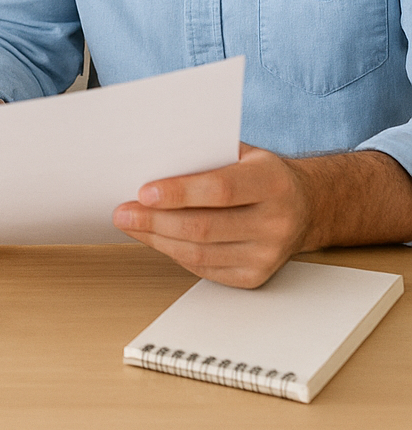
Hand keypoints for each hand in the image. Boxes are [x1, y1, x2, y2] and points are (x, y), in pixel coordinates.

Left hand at [112, 144, 312, 286]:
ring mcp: (267, 255)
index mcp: (272, 182)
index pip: (220, 189)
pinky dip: (174, 253)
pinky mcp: (255, 277)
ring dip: (158, 239)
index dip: (179, 192)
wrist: (305, 207)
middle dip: (156, 220)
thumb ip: (207, 153)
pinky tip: (155, 239)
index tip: (143, 191)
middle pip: (205, 227)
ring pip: (200, 253)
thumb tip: (155, 158)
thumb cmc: (262, 174)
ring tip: (131, 224)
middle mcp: (275, 222)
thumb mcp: (244, 152)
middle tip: (123, 212)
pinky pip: (205, 268)